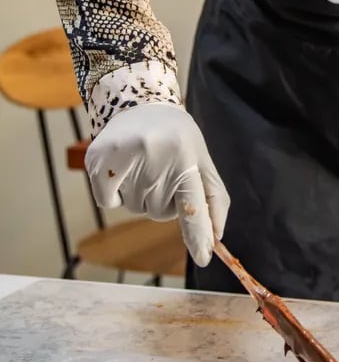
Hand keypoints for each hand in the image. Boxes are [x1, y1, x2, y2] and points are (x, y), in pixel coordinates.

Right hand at [84, 104, 229, 266]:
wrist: (138, 104)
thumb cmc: (177, 139)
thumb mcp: (202, 160)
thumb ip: (213, 198)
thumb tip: (216, 237)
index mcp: (186, 157)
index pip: (194, 203)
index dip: (198, 232)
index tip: (204, 256)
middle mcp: (156, 156)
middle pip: (159, 213)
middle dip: (162, 199)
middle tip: (162, 169)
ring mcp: (125, 157)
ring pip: (135, 209)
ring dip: (139, 194)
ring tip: (144, 163)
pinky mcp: (98, 159)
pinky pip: (108, 203)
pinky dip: (113, 193)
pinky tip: (121, 168)